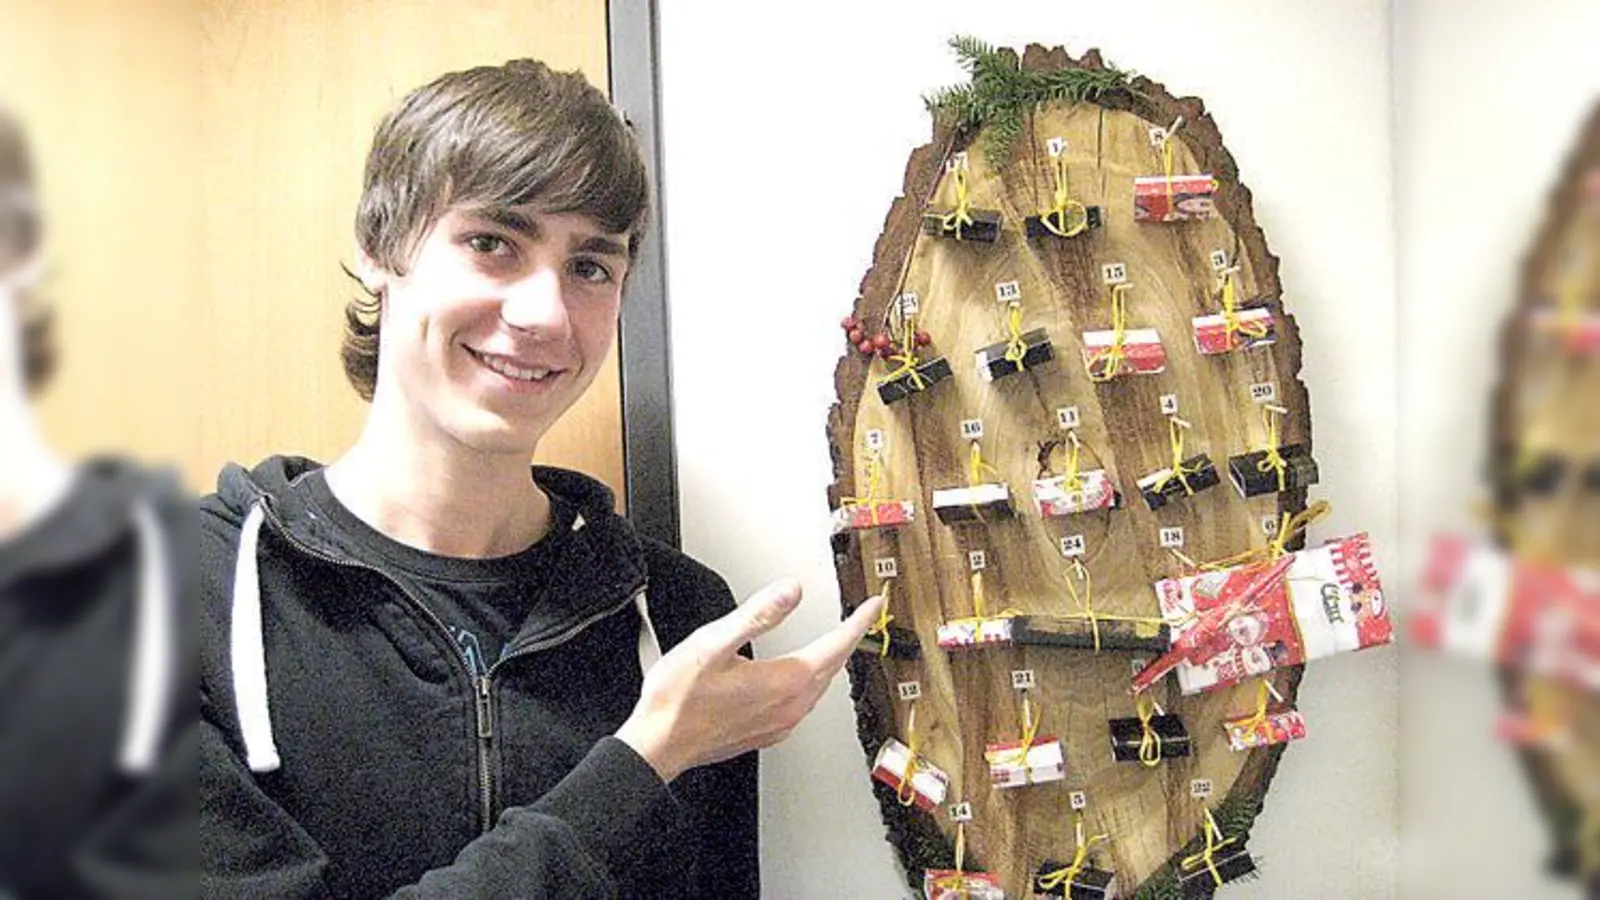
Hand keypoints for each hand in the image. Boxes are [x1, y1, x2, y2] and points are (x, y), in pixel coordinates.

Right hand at [615, 579, 883, 782]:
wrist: (658, 744)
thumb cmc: (678, 698)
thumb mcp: (714, 643)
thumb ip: (757, 614)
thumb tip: (791, 590)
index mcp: (784, 681)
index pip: (835, 645)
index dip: (858, 622)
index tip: (874, 606)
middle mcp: (789, 706)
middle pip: (832, 667)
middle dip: (848, 640)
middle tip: (861, 619)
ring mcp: (779, 724)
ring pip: (818, 688)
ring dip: (830, 663)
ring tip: (835, 644)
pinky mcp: (765, 733)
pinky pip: (801, 705)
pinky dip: (810, 684)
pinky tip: (799, 679)